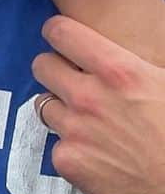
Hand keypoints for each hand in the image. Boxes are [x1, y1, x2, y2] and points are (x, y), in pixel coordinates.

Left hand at [32, 16, 164, 193]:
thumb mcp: (163, 82)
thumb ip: (132, 65)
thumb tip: (120, 55)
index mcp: (118, 72)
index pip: (61, 32)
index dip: (58, 33)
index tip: (62, 39)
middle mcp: (89, 97)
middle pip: (42, 65)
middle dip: (54, 70)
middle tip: (71, 81)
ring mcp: (74, 130)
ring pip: (45, 105)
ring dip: (61, 109)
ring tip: (88, 121)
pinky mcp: (67, 160)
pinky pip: (55, 143)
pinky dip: (71, 147)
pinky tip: (95, 153)